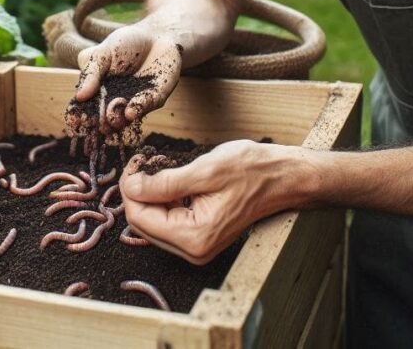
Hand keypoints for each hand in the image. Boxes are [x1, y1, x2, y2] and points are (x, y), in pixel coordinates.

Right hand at [75, 23, 182, 126]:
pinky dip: (137, 109)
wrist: (157, 34)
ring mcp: (133, 103)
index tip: (74, 120)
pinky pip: (144, 107)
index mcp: (97, 91)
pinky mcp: (153, 99)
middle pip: (102, 119)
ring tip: (110, 120)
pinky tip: (129, 112)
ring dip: (116, 121)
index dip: (78, 115)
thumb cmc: (125, 43)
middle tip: (94, 124)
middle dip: (98, 123)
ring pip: (123, 119)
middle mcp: (114, 102)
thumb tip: (79, 97)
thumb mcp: (103, 53)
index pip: (84, 108)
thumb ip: (91, 73)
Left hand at [119, 140, 297, 264]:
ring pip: (153, 224)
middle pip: (143, 224)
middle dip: (137, 192)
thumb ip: (164, 183)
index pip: (140, 217)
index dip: (131, 187)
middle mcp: (194, 250)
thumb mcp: (204, 170)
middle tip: (142, 162)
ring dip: (148, 196)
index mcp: (194, 237)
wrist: (282, 177)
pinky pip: (168, 222)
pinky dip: (162, 200)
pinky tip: (169, 180)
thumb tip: (131, 187)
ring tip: (155, 168)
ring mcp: (198, 246)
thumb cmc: (251, 170)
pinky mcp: (201, 237)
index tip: (136, 161)